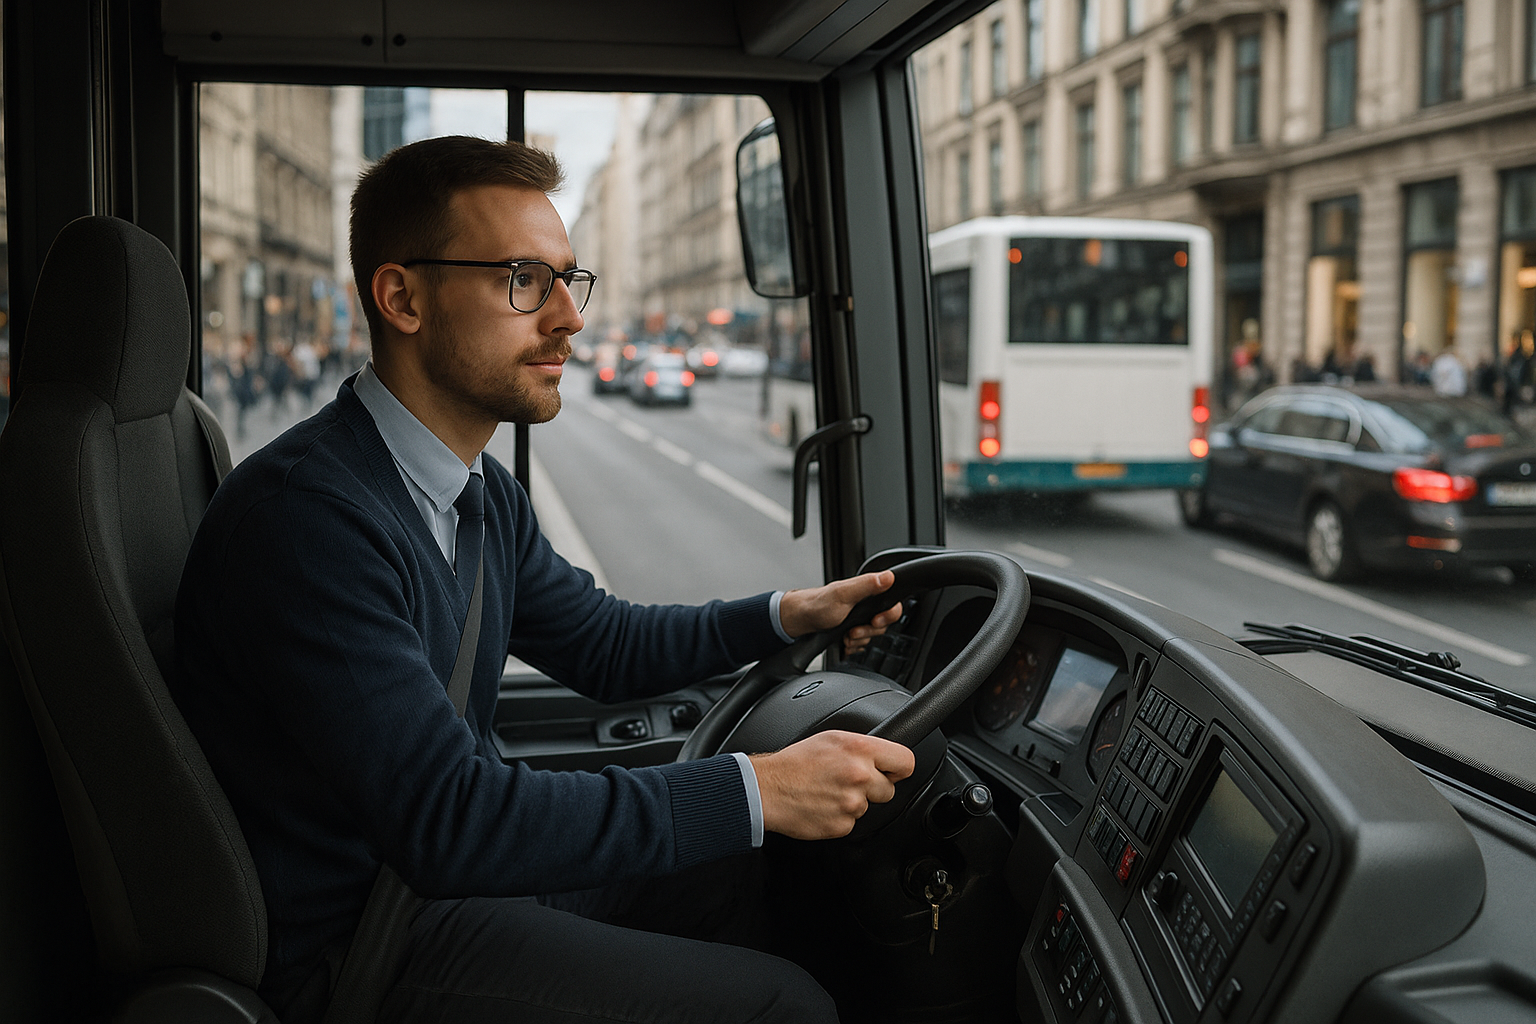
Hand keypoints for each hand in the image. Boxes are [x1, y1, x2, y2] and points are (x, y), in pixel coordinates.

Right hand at [750, 730, 915, 839]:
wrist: (767, 789)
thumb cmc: (793, 763)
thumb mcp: (831, 739)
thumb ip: (862, 748)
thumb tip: (883, 758)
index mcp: (859, 749)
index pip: (905, 762)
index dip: (899, 768)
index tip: (893, 772)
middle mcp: (859, 775)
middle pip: (889, 790)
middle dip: (873, 787)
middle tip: (848, 781)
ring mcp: (852, 803)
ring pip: (868, 807)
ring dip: (853, 802)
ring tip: (828, 791)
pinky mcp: (842, 825)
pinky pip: (851, 822)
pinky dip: (839, 817)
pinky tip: (823, 805)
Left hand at [778, 570, 902, 654]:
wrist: (800, 621)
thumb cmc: (818, 605)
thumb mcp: (843, 594)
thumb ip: (867, 585)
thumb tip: (888, 576)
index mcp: (867, 592)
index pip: (893, 605)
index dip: (888, 616)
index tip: (875, 621)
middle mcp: (866, 605)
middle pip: (884, 624)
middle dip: (868, 631)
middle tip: (854, 631)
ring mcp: (859, 620)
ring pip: (872, 636)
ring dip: (859, 640)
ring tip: (845, 637)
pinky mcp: (852, 632)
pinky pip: (862, 644)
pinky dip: (853, 646)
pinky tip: (843, 642)